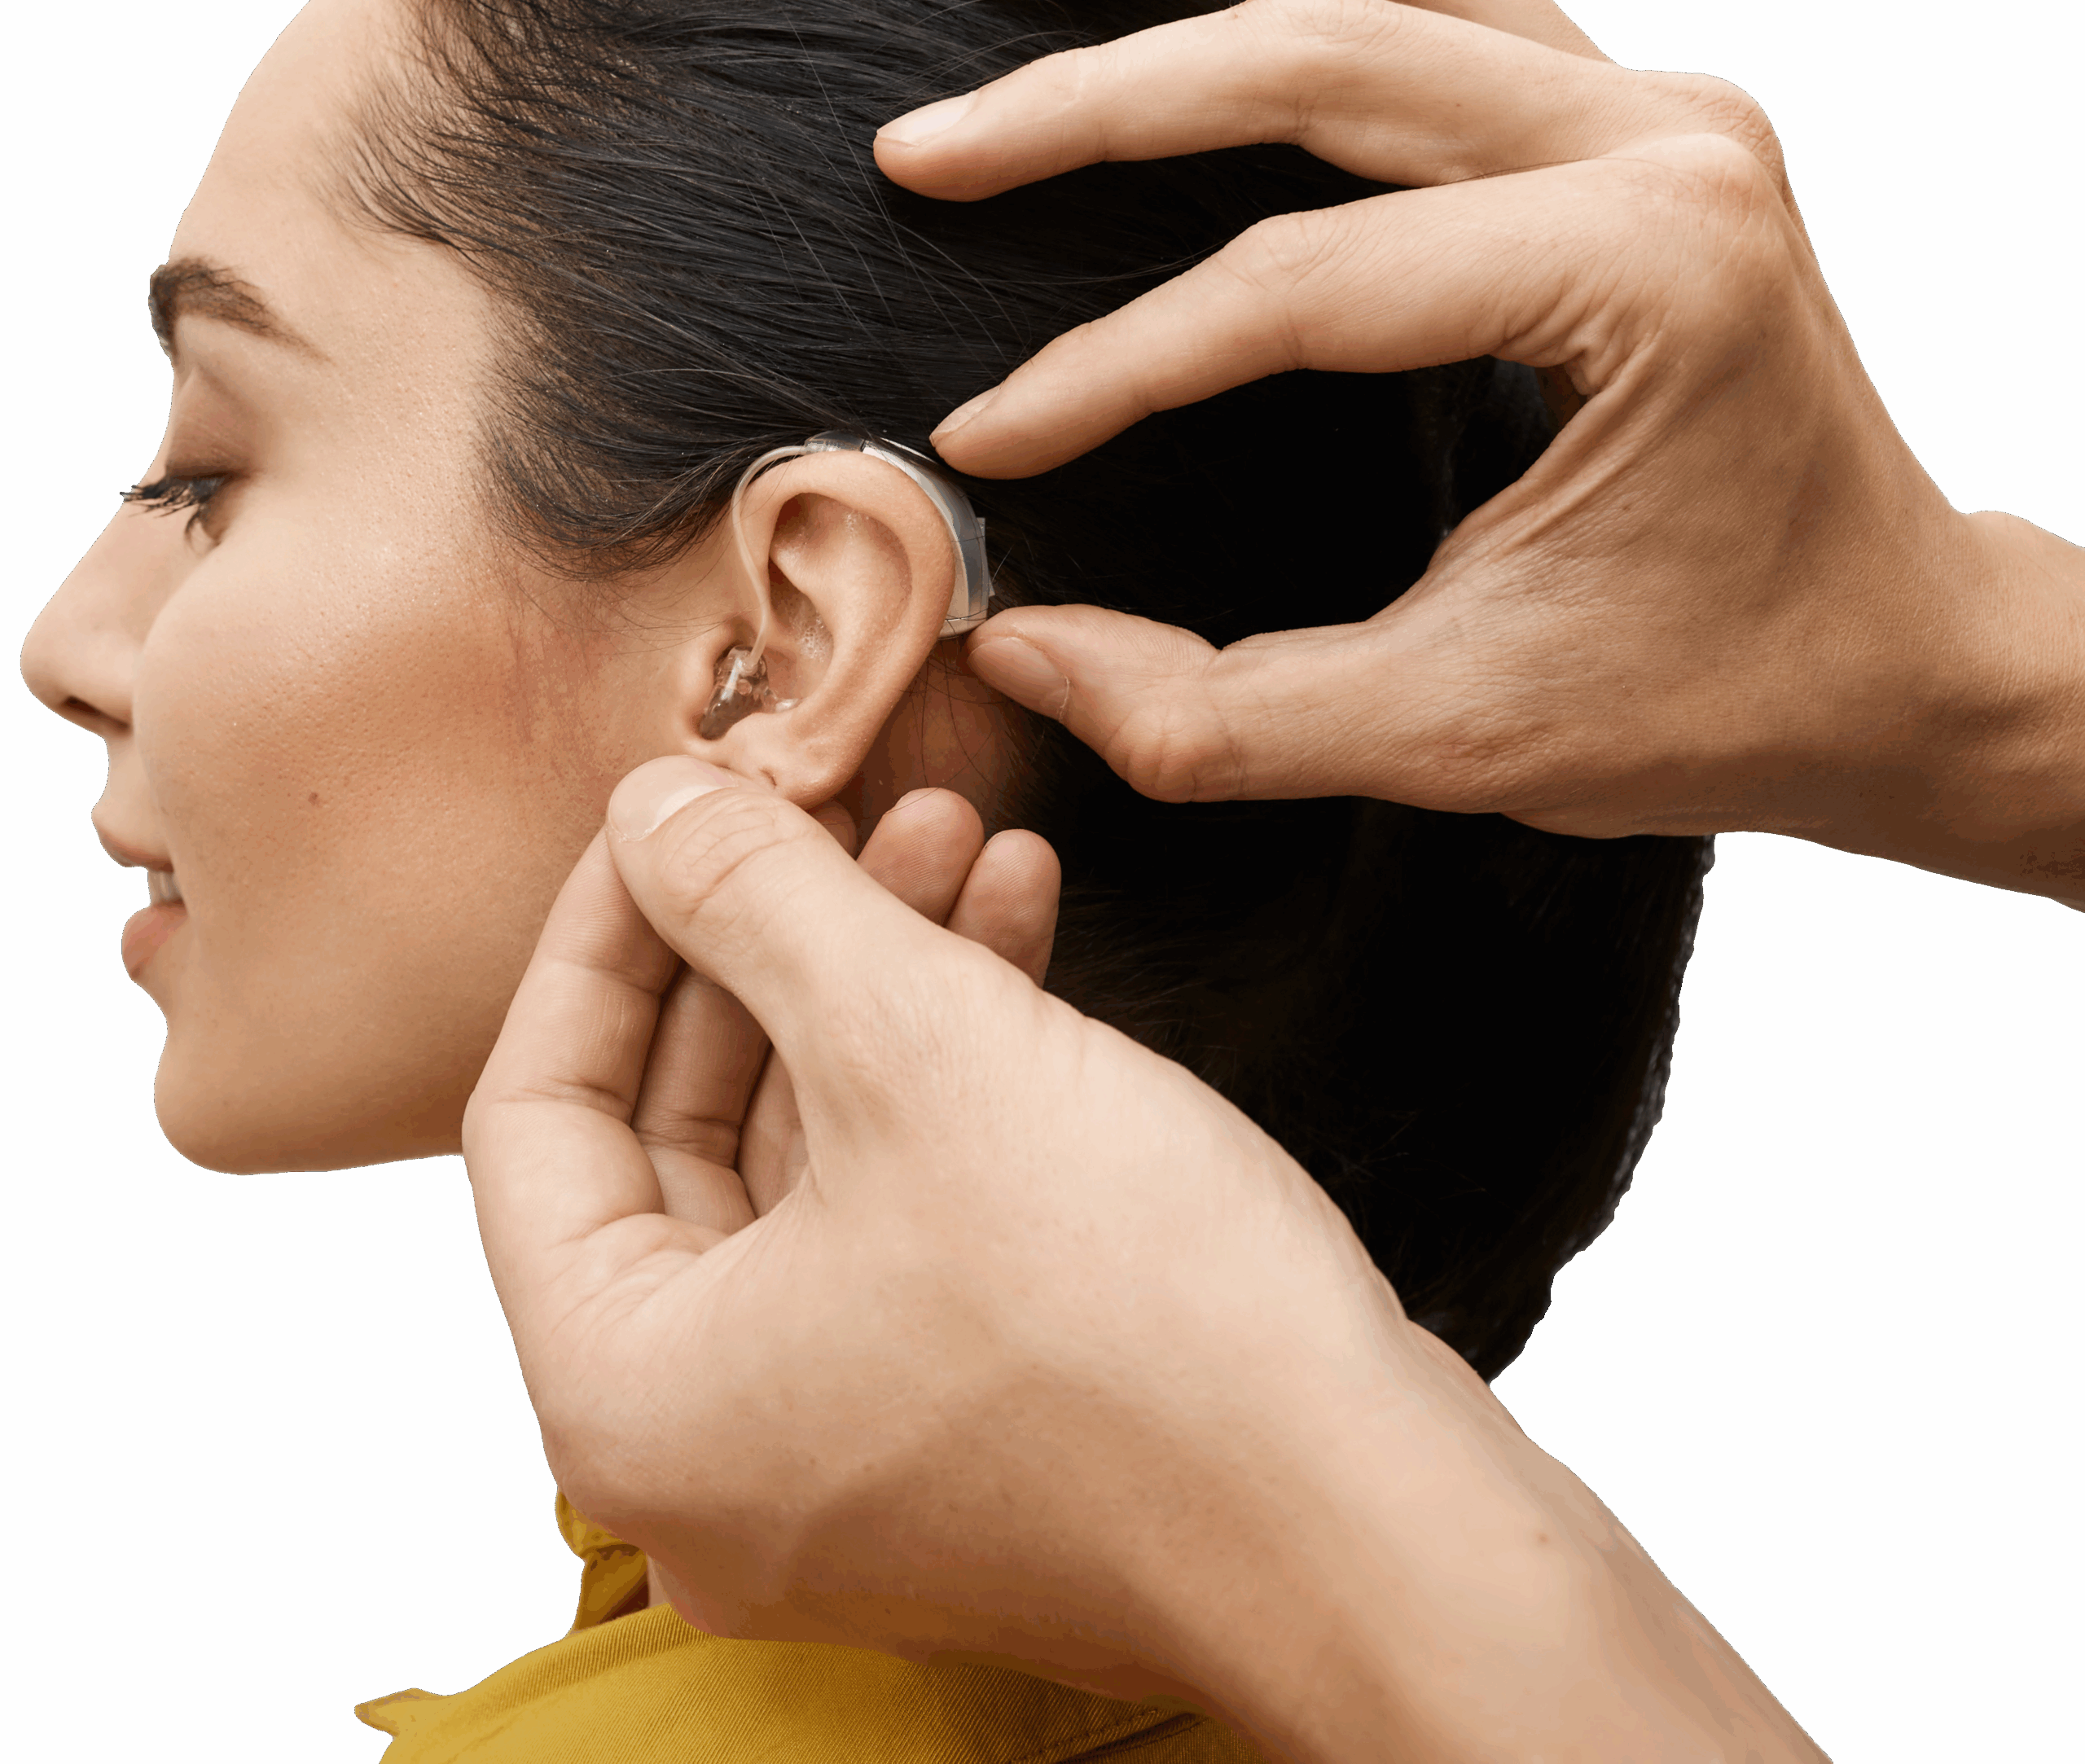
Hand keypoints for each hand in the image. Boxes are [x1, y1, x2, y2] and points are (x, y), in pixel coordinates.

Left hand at [465, 760, 1825, 1761]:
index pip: (533, 1114)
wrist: (1372, 1520)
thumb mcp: (917, 1046)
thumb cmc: (1142, 1326)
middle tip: (843, 807)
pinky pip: (902, 1215)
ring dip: (881, 983)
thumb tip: (650, 809)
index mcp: (630, 1395)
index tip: (675, 814)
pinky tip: (1017, 935)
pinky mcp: (960, 1429)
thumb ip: (753, 901)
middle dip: (778, 938)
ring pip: (813, 1160)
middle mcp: (708, 1450)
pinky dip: (947, 1076)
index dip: (605, 929)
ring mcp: (838, 1451)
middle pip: (684, 1129)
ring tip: (961, 835)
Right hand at [875, 0, 2084, 904]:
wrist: (1889, 654)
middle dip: (1093, 93)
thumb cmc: (1714, 694)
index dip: (1113, 368)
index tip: (987, 445)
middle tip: (925, 142)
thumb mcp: (1459, 738)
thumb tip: (1020, 652)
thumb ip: (1222, 716)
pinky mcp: (1630, 112)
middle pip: (1319, 51)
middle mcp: (1660, 142)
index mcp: (1641, 278)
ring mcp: (1653, 101)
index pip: (1299, 287)